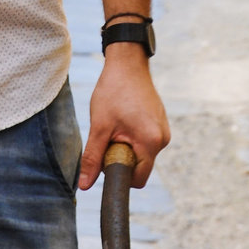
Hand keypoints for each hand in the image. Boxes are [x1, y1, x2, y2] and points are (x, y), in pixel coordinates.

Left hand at [78, 45, 169, 189]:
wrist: (127, 62)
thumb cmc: (113, 91)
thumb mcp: (99, 127)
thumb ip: (92, 158)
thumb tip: (84, 186)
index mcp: (151, 142)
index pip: (138, 180)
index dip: (120, 175)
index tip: (107, 158)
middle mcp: (163, 139)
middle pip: (139, 168)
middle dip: (122, 160)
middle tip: (109, 137)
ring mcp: (163, 131)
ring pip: (141, 156)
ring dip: (126, 149)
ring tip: (117, 126)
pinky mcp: (160, 125)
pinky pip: (144, 144)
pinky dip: (132, 140)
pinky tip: (124, 121)